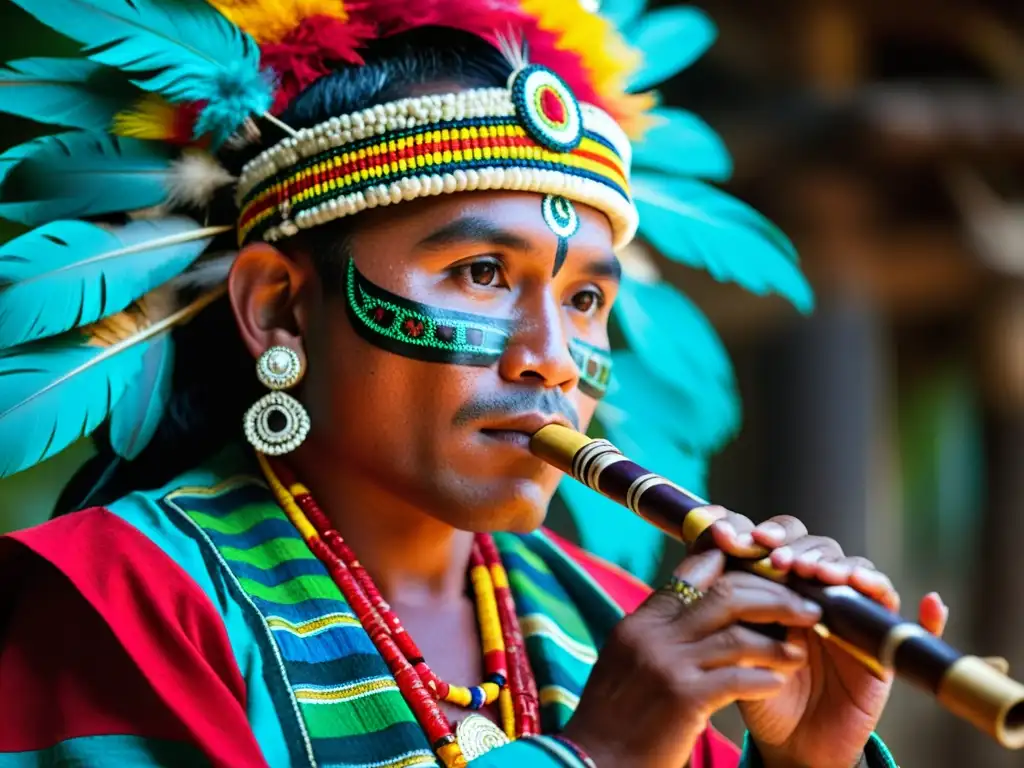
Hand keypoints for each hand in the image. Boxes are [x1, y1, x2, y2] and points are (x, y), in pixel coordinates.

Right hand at [561, 546, 820, 767]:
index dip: (739, 568)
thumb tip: (701, 610)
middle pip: (726, 594)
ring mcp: (666, 665)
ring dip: (777, 643)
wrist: (593, 761)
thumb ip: (662, 632)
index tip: (770, 575)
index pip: (694, 571)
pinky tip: (778, 683)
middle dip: (773, 598)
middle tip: (805, 607)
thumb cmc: (615, 719)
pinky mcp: (683, 699)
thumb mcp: (629, 661)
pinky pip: (739, 678)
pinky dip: (764, 678)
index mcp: (640, 622)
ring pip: (738, 635)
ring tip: (799, 652)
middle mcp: (652, 635)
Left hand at [701, 507, 948, 767]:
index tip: (733, 536)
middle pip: (819, 547)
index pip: (779, 540)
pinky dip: (927, 613)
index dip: (761, 533)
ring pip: (859, 573)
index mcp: (781, 581)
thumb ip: (732, 599)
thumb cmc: (759, 683)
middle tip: (779, 560)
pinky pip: (910, 624)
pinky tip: (929, 603)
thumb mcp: (736, 640)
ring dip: (843, 567)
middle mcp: (819, 589)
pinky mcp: (882, 644)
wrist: (787, 737)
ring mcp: (852, 613)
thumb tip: (710, 548)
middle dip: (798, 547)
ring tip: (820, 574)